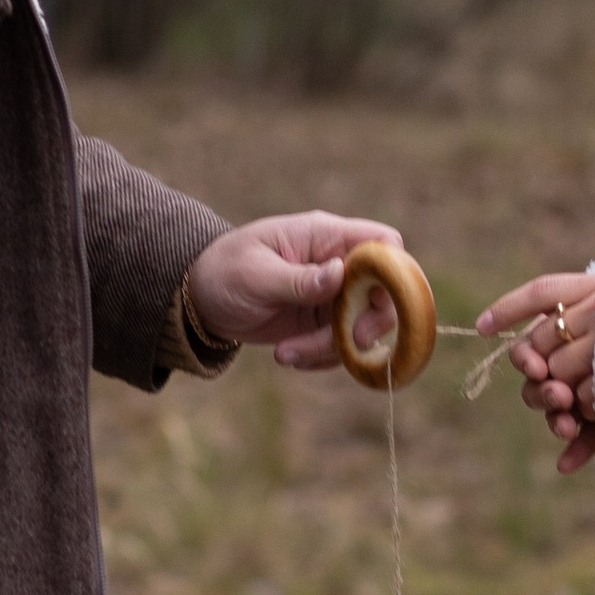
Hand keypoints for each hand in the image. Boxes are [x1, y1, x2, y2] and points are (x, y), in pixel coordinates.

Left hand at [186, 213, 409, 369]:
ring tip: (285, 354)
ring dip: (331, 350)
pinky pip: (341, 347)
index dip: (393, 271)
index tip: (374, 301)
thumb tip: (340, 274)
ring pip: (362, 327)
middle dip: (370, 323)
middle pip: (385, 293)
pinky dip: (320, 359)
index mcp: (325, 236)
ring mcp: (333, 296)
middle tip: (348, 343)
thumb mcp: (256, 276)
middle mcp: (338, 264)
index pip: (383, 243)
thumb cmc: (225, 272)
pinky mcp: (323, 324)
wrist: (201, 299)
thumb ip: (299, 279)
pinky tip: (287, 356)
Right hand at [480, 269, 594, 473]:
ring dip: (556, 418)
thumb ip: (546, 300)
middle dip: (544, 391)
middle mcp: (566, 362)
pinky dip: (578, 450)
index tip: (536, 369)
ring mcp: (585, 391)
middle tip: (561, 395)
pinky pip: (587, 439)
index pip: (527, 347)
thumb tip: (490, 327)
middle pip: (539, 383)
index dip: (524, 359)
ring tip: (570, 424)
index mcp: (560, 328)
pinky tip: (568, 464)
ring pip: (555, 409)